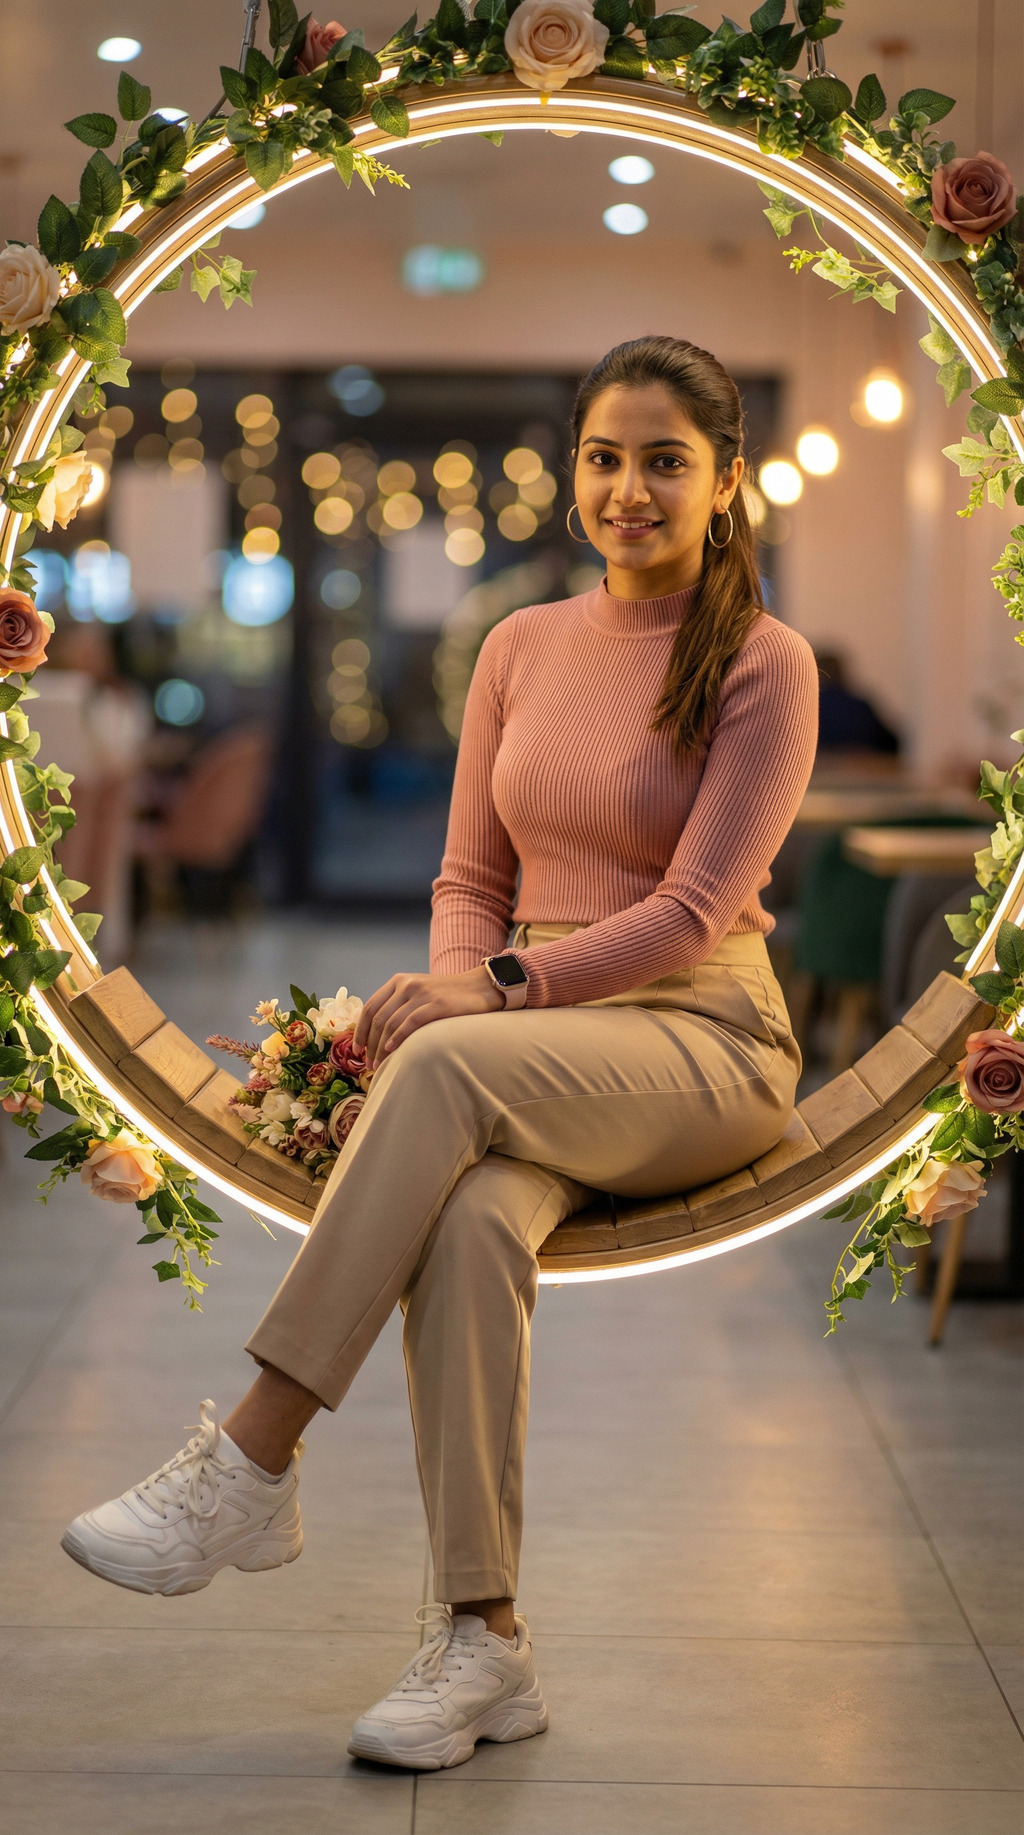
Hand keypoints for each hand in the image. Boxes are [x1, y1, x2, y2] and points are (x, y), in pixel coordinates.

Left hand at [354, 967, 504, 1068]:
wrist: (480, 987)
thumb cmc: (448, 996)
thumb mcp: (419, 993)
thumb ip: (399, 1006)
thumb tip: (377, 1035)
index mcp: (398, 981)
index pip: (370, 1007)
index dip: (361, 1030)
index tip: (357, 1050)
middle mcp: (406, 984)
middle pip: (378, 1018)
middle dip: (370, 1044)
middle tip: (368, 1064)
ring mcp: (422, 993)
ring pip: (391, 1023)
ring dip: (381, 1047)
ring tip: (378, 1064)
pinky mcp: (437, 1003)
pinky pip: (410, 1022)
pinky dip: (398, 1038)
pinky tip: (392, 1050)